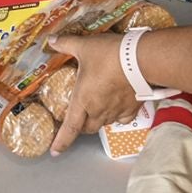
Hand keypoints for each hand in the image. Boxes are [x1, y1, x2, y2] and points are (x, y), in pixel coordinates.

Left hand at [45, 34, 141, 155]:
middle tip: (78, 117)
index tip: (55, 152)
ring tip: (97, 108)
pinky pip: (122, 119)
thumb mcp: (83, 46)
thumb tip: (50, 40)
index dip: (61, 142)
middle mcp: (98, 110)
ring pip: (103, 124)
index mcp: (82, 100)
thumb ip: (65, 44)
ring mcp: (116, 112)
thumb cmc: (108, 55)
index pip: (69, 128)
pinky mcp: (132, 109)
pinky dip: (117, 117)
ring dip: (98, 120)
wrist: (140, 60)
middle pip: (87, 128)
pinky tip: (117, 108)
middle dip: (81, 126)